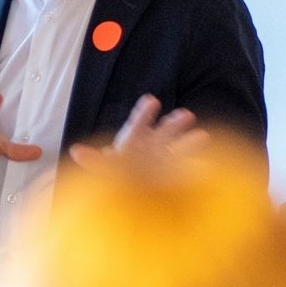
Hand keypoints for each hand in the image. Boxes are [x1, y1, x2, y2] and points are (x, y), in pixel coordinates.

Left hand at [68, 94, 207, 169]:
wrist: (132, 185)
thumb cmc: (118, 171)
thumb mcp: (103, 166)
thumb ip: (93, 159)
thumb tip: (75, 151)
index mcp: (135, 141)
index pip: (138, 126)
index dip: (144, 114)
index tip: (151, 101)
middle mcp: (153, 146)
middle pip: (163, 135)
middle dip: (173, 126)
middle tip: (186, 115)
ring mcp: (167, 160)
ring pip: (178, 151)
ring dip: (188, 145)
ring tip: (204, 137)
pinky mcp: (175, 176)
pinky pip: (186, 174)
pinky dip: (196, 173)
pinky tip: (209, 170)